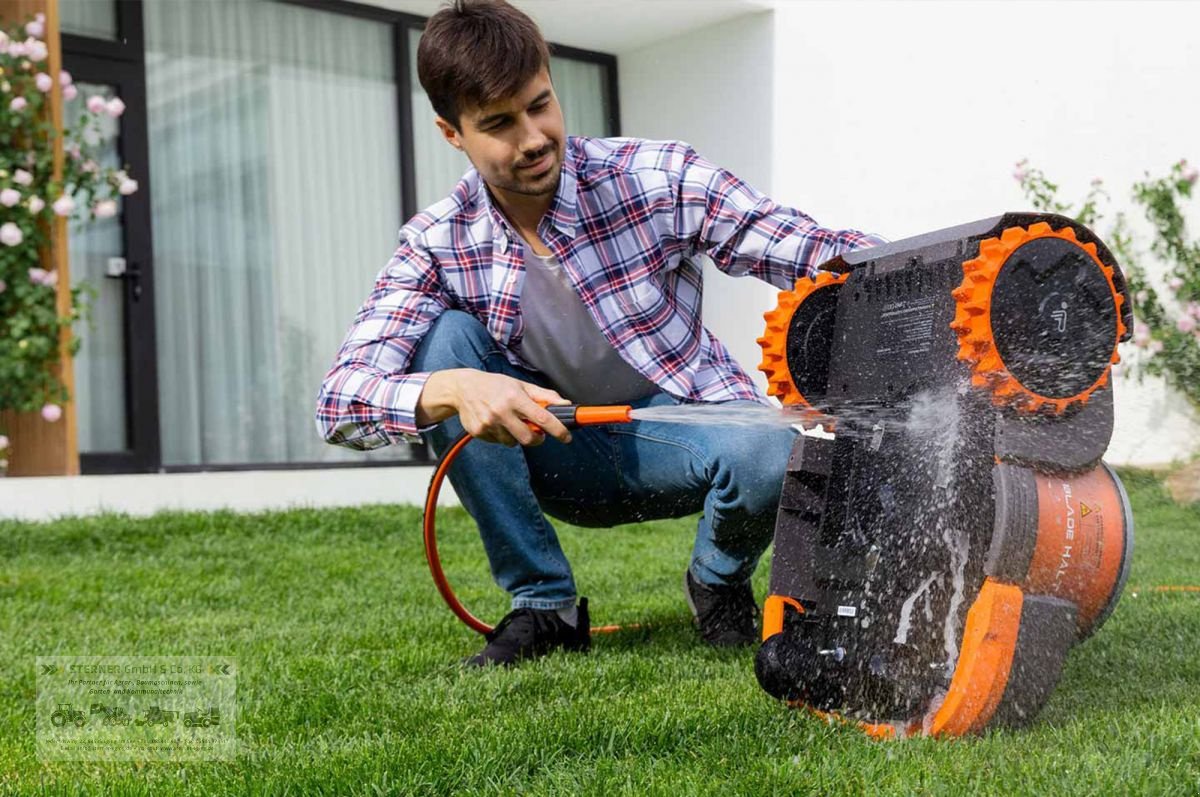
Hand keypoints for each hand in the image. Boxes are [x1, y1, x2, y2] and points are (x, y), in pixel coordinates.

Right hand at [416, 368, 571, 446]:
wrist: (463, 388)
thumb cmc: (495, 385)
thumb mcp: (521, 385)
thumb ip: (544, 396)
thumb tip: (565, 404)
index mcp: (514, 397)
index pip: (542, 418)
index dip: (557, 430)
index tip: (566, 437)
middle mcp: (501, 411)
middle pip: (528, 438)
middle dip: (537, 438)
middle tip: (537, 433)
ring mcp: (488, 423)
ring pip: (512, 442)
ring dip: (516, 435)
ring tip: (509, 421)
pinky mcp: (479, 432)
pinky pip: (498, 441)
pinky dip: (501, 435)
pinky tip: (496, 423)